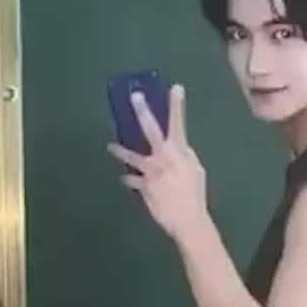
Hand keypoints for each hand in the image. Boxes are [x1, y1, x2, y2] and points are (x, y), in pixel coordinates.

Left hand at [107, 84, 212, 241]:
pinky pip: (131, 180)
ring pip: (131, 156)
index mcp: (179, 151)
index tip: (176, 88)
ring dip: (119, 151)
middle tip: (135, 96)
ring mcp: (150, 171)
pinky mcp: (142, 186)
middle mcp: (162, 157)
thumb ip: (185, 156)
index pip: (178, 123)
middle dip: (142, 111)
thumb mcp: (196, 170)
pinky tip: (124, 178)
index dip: (177, 105)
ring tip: (110, 146)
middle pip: (150, 129)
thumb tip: (178, 147)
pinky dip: (128, 179)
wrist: (187, 219)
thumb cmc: (195, 195)